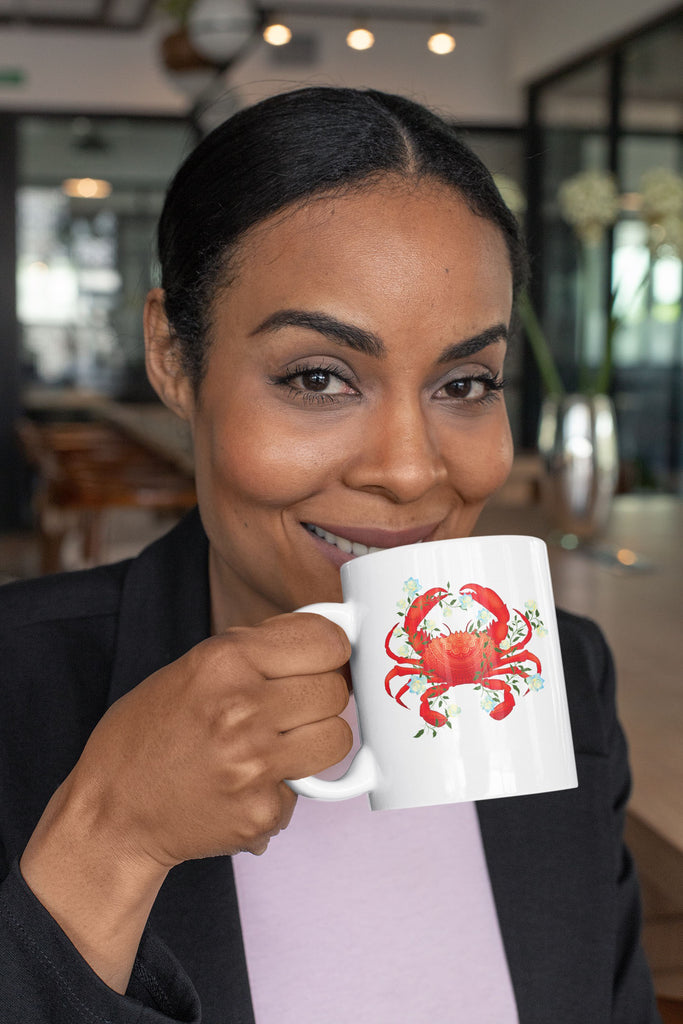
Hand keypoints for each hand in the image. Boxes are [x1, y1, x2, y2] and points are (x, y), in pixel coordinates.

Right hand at [20, 611, 351, 989]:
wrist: (112, 812)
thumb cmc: (148, 735)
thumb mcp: (193, 668)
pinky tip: (250, 783)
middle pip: (336, 689)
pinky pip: (309, 788)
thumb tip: (323, 636)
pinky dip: (287, 786)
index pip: (326, 640)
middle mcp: (242, 709)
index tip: (324, 658)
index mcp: (224, 662)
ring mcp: (254, 764)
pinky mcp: (261, 811)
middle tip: (294, 706)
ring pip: (337, 738)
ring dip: (317, 739)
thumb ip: (256, 650)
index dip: (330, 649)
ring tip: (280, 742)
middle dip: (321, 695)